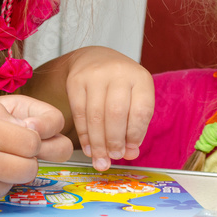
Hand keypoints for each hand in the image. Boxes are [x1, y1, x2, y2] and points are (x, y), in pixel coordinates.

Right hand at [64, 47, 153, 170]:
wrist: (94, 59)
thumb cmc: (119, 84)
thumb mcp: (135, 99)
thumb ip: (136, 126)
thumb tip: (131, 154)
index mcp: (140, 78)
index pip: (141, 111)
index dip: (135, 135)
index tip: (130, 150)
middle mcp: (119, 72)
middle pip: (116, 114)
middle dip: (114, 141)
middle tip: (114, 156)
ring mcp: (95, 75)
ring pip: (95, 115)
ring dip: (98, 142)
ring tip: (100, 158)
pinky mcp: (76, 80)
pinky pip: (79, 113)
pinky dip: (84, 134)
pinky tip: (88, 147)